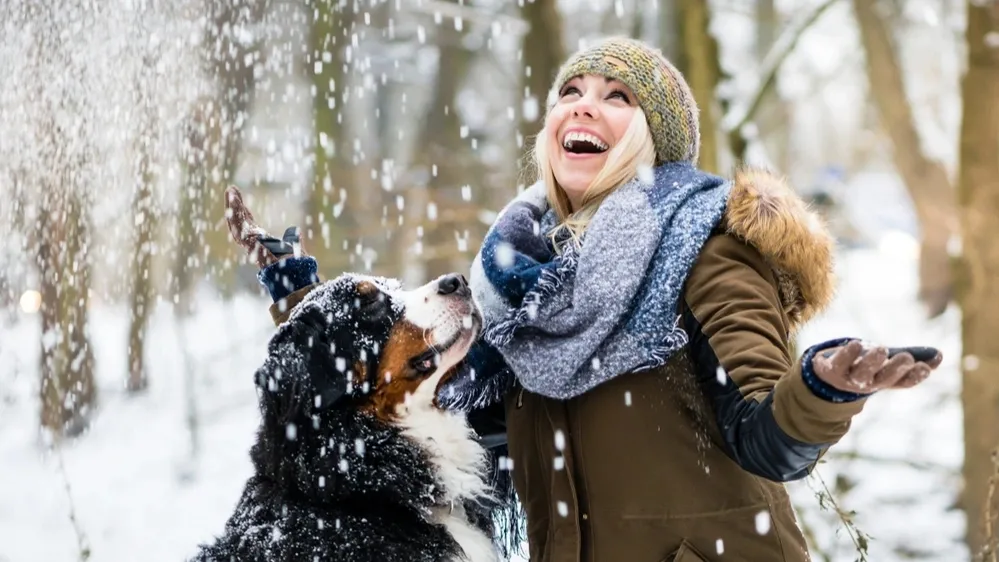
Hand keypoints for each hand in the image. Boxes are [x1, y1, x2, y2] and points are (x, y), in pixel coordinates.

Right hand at [224, 185, 306, 268]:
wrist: (293, 272)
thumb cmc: (293, 264)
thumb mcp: (293, 246)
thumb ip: (292, 238)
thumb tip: (296, 231)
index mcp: (261, 242)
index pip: (249, 225)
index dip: (243, 212)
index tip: (239, 199)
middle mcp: (253, 242)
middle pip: (240, 221)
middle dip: (235, 206)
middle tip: (231, 189)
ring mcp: (249, 243)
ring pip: (236, 223)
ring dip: (232, 207)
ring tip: (230, 191)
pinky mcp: (248, 241)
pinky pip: (238, 225)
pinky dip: (234, 212)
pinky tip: (233, 199)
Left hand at [812, 340, 943, 393]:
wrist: (830, 373)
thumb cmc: (865, 364)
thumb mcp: (889, 360)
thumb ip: (914, 355)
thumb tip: (940, 355)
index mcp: (886, 380)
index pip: (904, 381)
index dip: (915, 376)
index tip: (924, 367)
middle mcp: (870, 382)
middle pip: (884, 378)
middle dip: (895, 368)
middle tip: (906, 358)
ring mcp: (850, 378)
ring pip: (862, 373)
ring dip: (872, 362)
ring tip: (881, 349)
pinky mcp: (832, 370)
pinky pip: (840, 363)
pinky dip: (847, 355)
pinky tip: (855, 344)